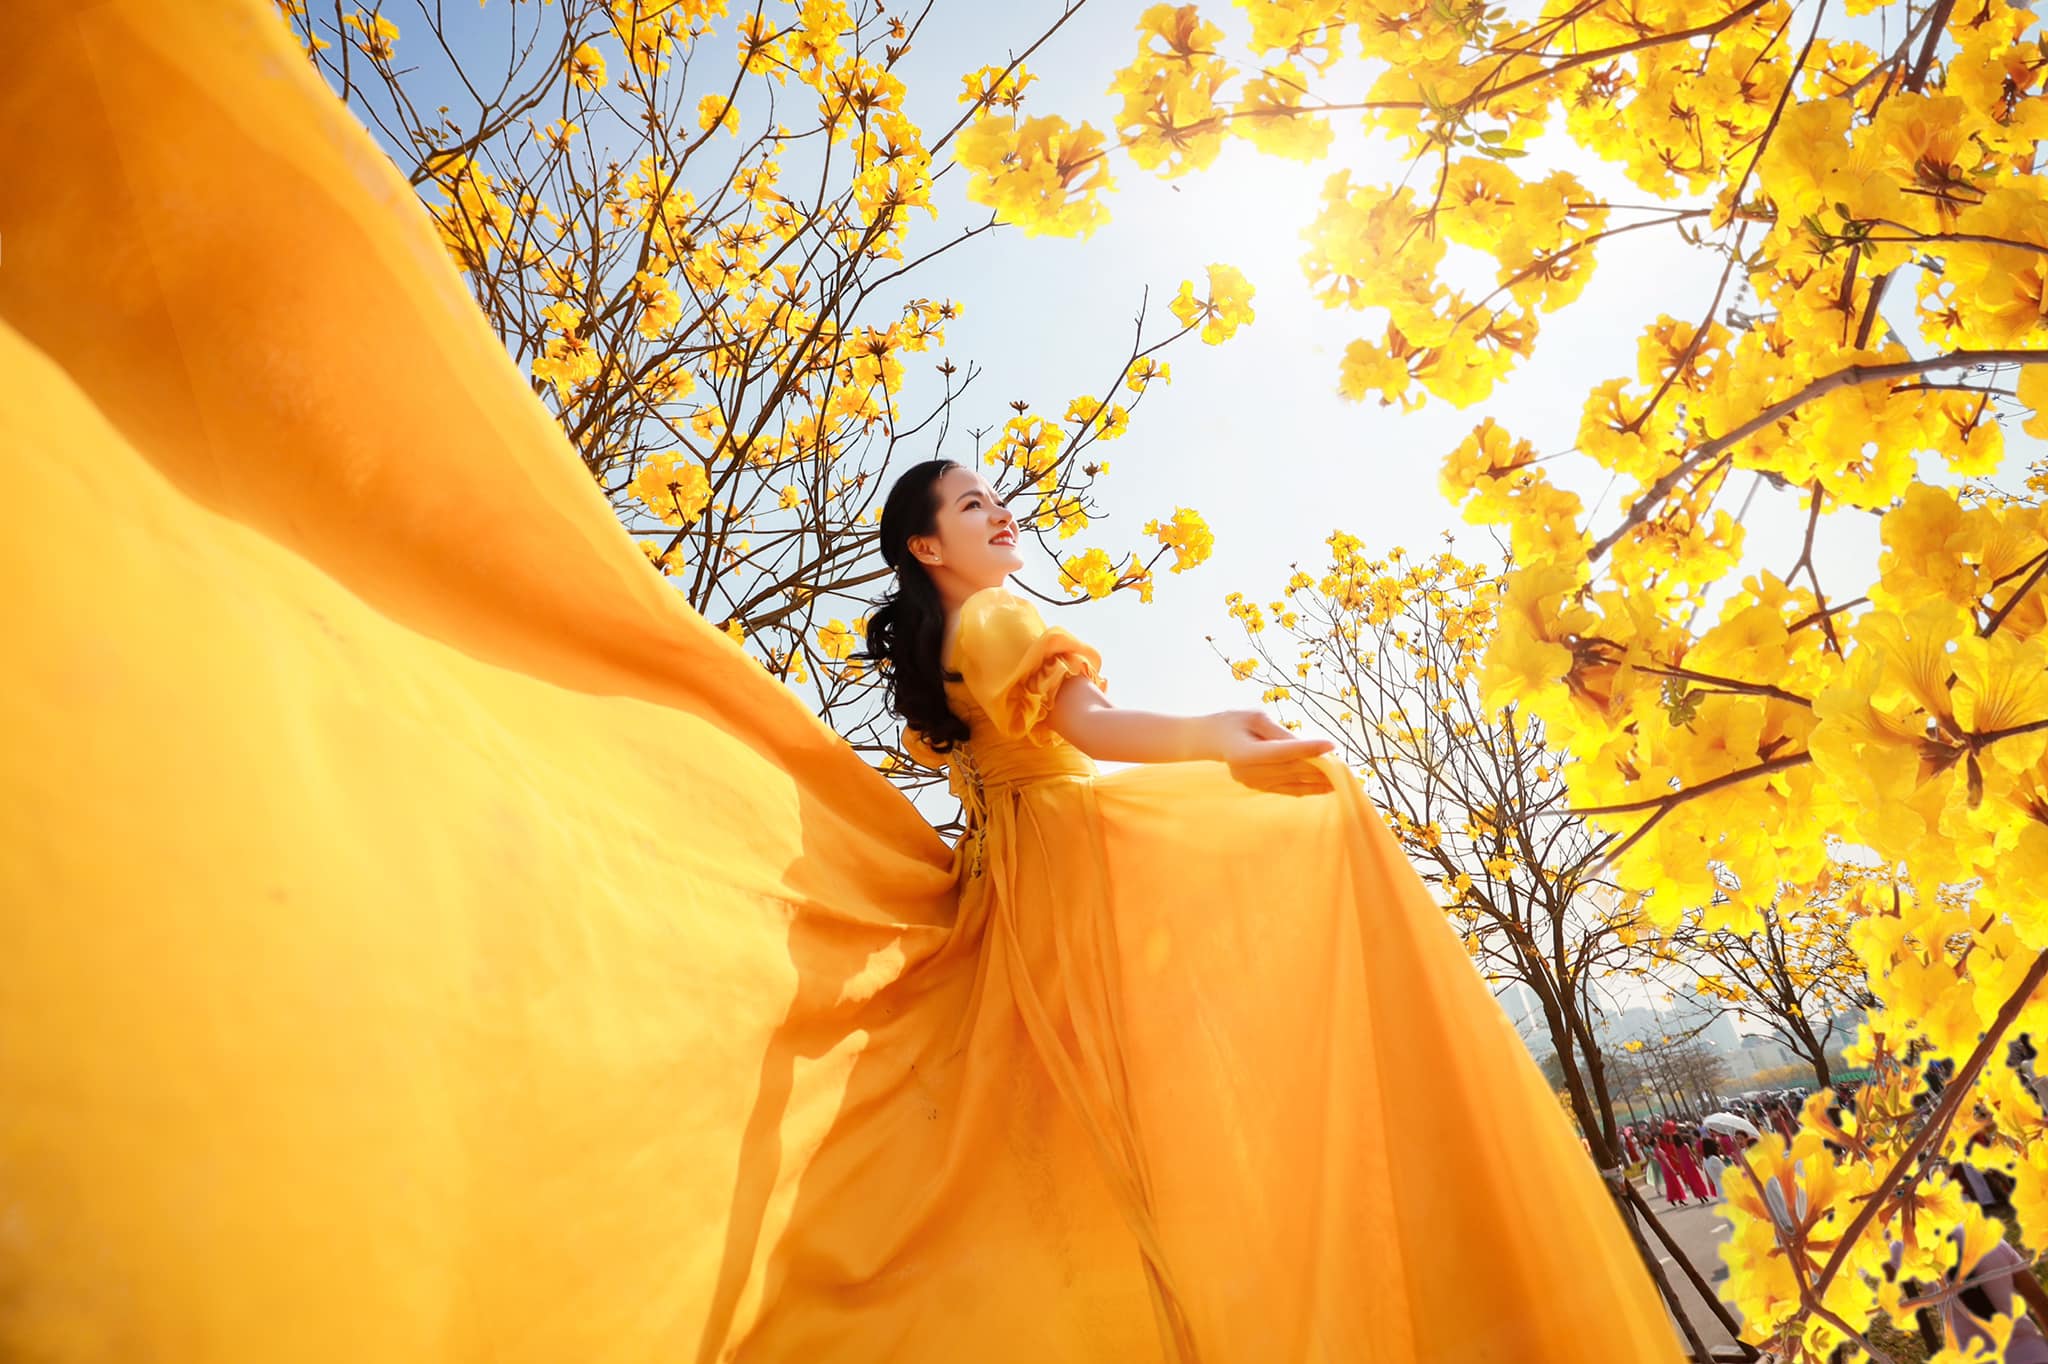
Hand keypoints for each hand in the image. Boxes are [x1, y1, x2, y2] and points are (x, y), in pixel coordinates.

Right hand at [1207, 710, 1335, 792]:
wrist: (1212, 740)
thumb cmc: (1234, 722)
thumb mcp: (1255, 717)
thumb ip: (1280, 732)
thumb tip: (1307, 745)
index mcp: (1243, 753)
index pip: (1281, 752)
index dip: (1307, 748)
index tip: (1330, 744)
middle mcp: (1246, 772)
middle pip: (1289, 769)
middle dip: (1318, 765)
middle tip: (1344, 761)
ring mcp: (1252, 784)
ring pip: (1292, 782)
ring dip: (1317, 780)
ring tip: (1341, 776)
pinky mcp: (1258, 788)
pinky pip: (1288, 790)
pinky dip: (1308, 789)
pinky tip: (1327, 787)